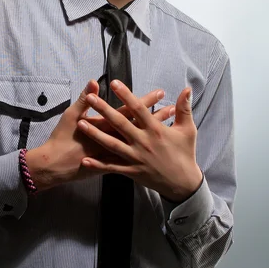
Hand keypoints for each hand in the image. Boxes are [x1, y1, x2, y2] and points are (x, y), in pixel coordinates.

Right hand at [26, 80, 171, 191]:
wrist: (56, 165)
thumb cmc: (62, 138)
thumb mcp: (71, 115)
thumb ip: (84, 99)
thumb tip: (94, 82)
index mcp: (106, 124)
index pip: (131, 110)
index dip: (146, 101)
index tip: (160, 93)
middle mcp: (115, 139)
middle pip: (140, 125)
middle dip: (156, 116)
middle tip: (172, 107)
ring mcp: (115, 154)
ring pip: (140, 142)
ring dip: (153, 134)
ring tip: (169, 127)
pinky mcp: (112, 166)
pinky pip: (132, 160)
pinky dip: (144, 153)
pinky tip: (154, 150)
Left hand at [77, 80, 202, 201]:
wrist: (184, 184)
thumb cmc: (185, 154)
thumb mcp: (188, 130)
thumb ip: (184, 109)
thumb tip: (187, 88)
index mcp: (156, 130)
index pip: (138, 109)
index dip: (126, 95)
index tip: (114, 83)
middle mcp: (143, 142)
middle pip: (120, 123)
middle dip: (104, 109)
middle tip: (91, 98)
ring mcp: (136, 158)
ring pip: (112, 144)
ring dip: (95, 134)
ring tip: (81, 123)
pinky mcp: (132, 172)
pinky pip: (112, 168)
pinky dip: (99, 165)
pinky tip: (85, 160)